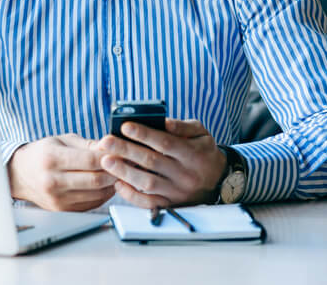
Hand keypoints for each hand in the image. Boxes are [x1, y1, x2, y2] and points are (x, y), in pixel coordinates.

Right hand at [7, 134, 117, 211]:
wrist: (20, 174)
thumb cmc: (43, 153)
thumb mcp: (62, 140)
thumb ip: (88, 144)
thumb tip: (112, 146)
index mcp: (52, 158)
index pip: (89, 160)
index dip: (110, 156)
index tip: (122, 152)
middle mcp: (52, 180)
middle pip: (95, 179)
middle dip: (115, 172)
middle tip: (126, 165)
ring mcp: (57, 198)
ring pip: (96, 194)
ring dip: (112, 184)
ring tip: (119, 174)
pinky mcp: (62, 210)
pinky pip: (91, 204)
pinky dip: (103, 194)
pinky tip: (107, 185)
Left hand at [96, 119, 226, 208]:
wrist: (220, 181)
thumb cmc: (204, 152)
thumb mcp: (201, 133)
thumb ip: (182, 126)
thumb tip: (163, 121)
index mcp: (192, 153)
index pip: (165, 143)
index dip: (144, 134)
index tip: (125, 126)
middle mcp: (184, 174)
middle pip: (152, 162)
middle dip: (126, 150)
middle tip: (105, 142)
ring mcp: (177, 192)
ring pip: (148, 183)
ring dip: (125, 172)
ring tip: (106, 161)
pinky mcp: (171, 205)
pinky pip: (149, 203)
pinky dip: (132, 195)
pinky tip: (118, 183)